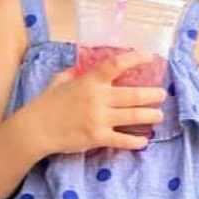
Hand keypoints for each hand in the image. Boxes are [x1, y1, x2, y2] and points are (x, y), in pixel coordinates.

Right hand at [27, 50, 166, 154]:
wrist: (36, 129)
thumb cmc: (47, 103)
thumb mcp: (60, 81)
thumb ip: (76, 73)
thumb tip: (85, 66)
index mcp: (89, 81)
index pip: (115, 65)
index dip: (134, 58)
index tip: (149, 56)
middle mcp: (97, 98)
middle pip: (133, 94)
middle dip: (152, 94)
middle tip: (162, 94)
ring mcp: (98, 119)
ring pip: (133, 116)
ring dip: (150, 115)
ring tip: (158, 115)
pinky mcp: (97, 137)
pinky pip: (122, 140)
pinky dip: (135, 141)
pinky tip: (144, 141)